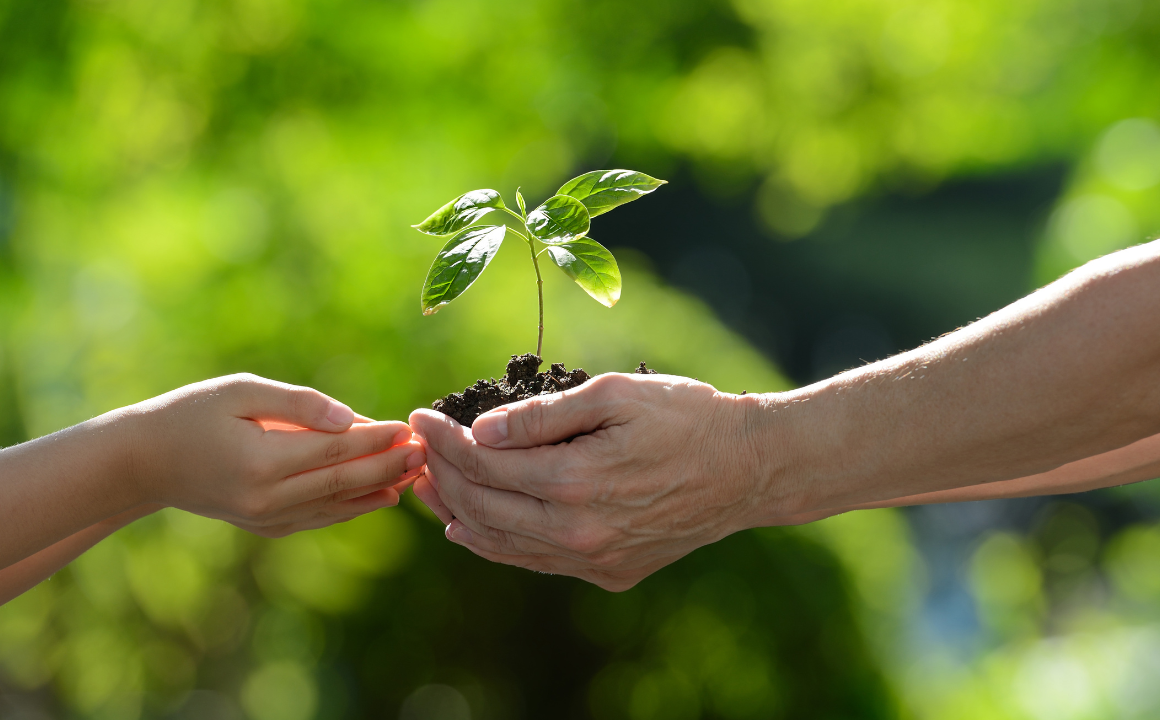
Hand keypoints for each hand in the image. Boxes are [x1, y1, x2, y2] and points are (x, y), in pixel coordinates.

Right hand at [118, 374, 424, 536]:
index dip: (375, 438)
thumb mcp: (240, 391)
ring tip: (416, 473)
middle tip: (426, 452)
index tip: (407, 425)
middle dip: (389, 466)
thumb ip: (298, 404)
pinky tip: (381, 497)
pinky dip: (353, 508)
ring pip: (337, 505)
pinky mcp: (265, 527)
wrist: (143, 462)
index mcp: (261, 461)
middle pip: (344, 481)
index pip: (335, 449)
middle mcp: (267, 497)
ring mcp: (266, 518)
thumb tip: (350, 417)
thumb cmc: (190, 413)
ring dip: (380, 489)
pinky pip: (320, 518)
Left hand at [410, 372, 762, 590]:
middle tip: (419, 445)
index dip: (444, 438)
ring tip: (427, 485)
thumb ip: (544, 415)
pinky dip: (493, 544)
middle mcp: (579, 532)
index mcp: (577, 481)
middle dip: (441, 472)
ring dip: (456, 511)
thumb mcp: (615, 394)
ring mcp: (594, 559)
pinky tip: (468, 527)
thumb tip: (480, 430)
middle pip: (482, 506)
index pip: (484, 463)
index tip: (421, 415)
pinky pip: (533, 561)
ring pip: (501, 542)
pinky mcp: (608, 573)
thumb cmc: (686, 416)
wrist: (749, 468)